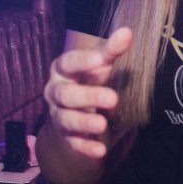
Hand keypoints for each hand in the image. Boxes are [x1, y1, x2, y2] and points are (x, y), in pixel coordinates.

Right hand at [43, 27, 132, 160]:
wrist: (74, 111)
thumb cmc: (88, 80)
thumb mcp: (99, 65)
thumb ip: (111, 50)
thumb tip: (127, 32)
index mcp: (61, 70)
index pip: (67, 63)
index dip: (82, 61)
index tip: (100, 59)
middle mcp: (55, 93)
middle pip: (66, 95)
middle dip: (88, 96)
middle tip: (113, 98)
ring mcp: (58, 116)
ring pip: (67, 120)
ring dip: (84, 122)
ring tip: (103, 124)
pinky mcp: (66, 137)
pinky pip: (74, 143)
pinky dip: (86, 147)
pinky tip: (100, 150)